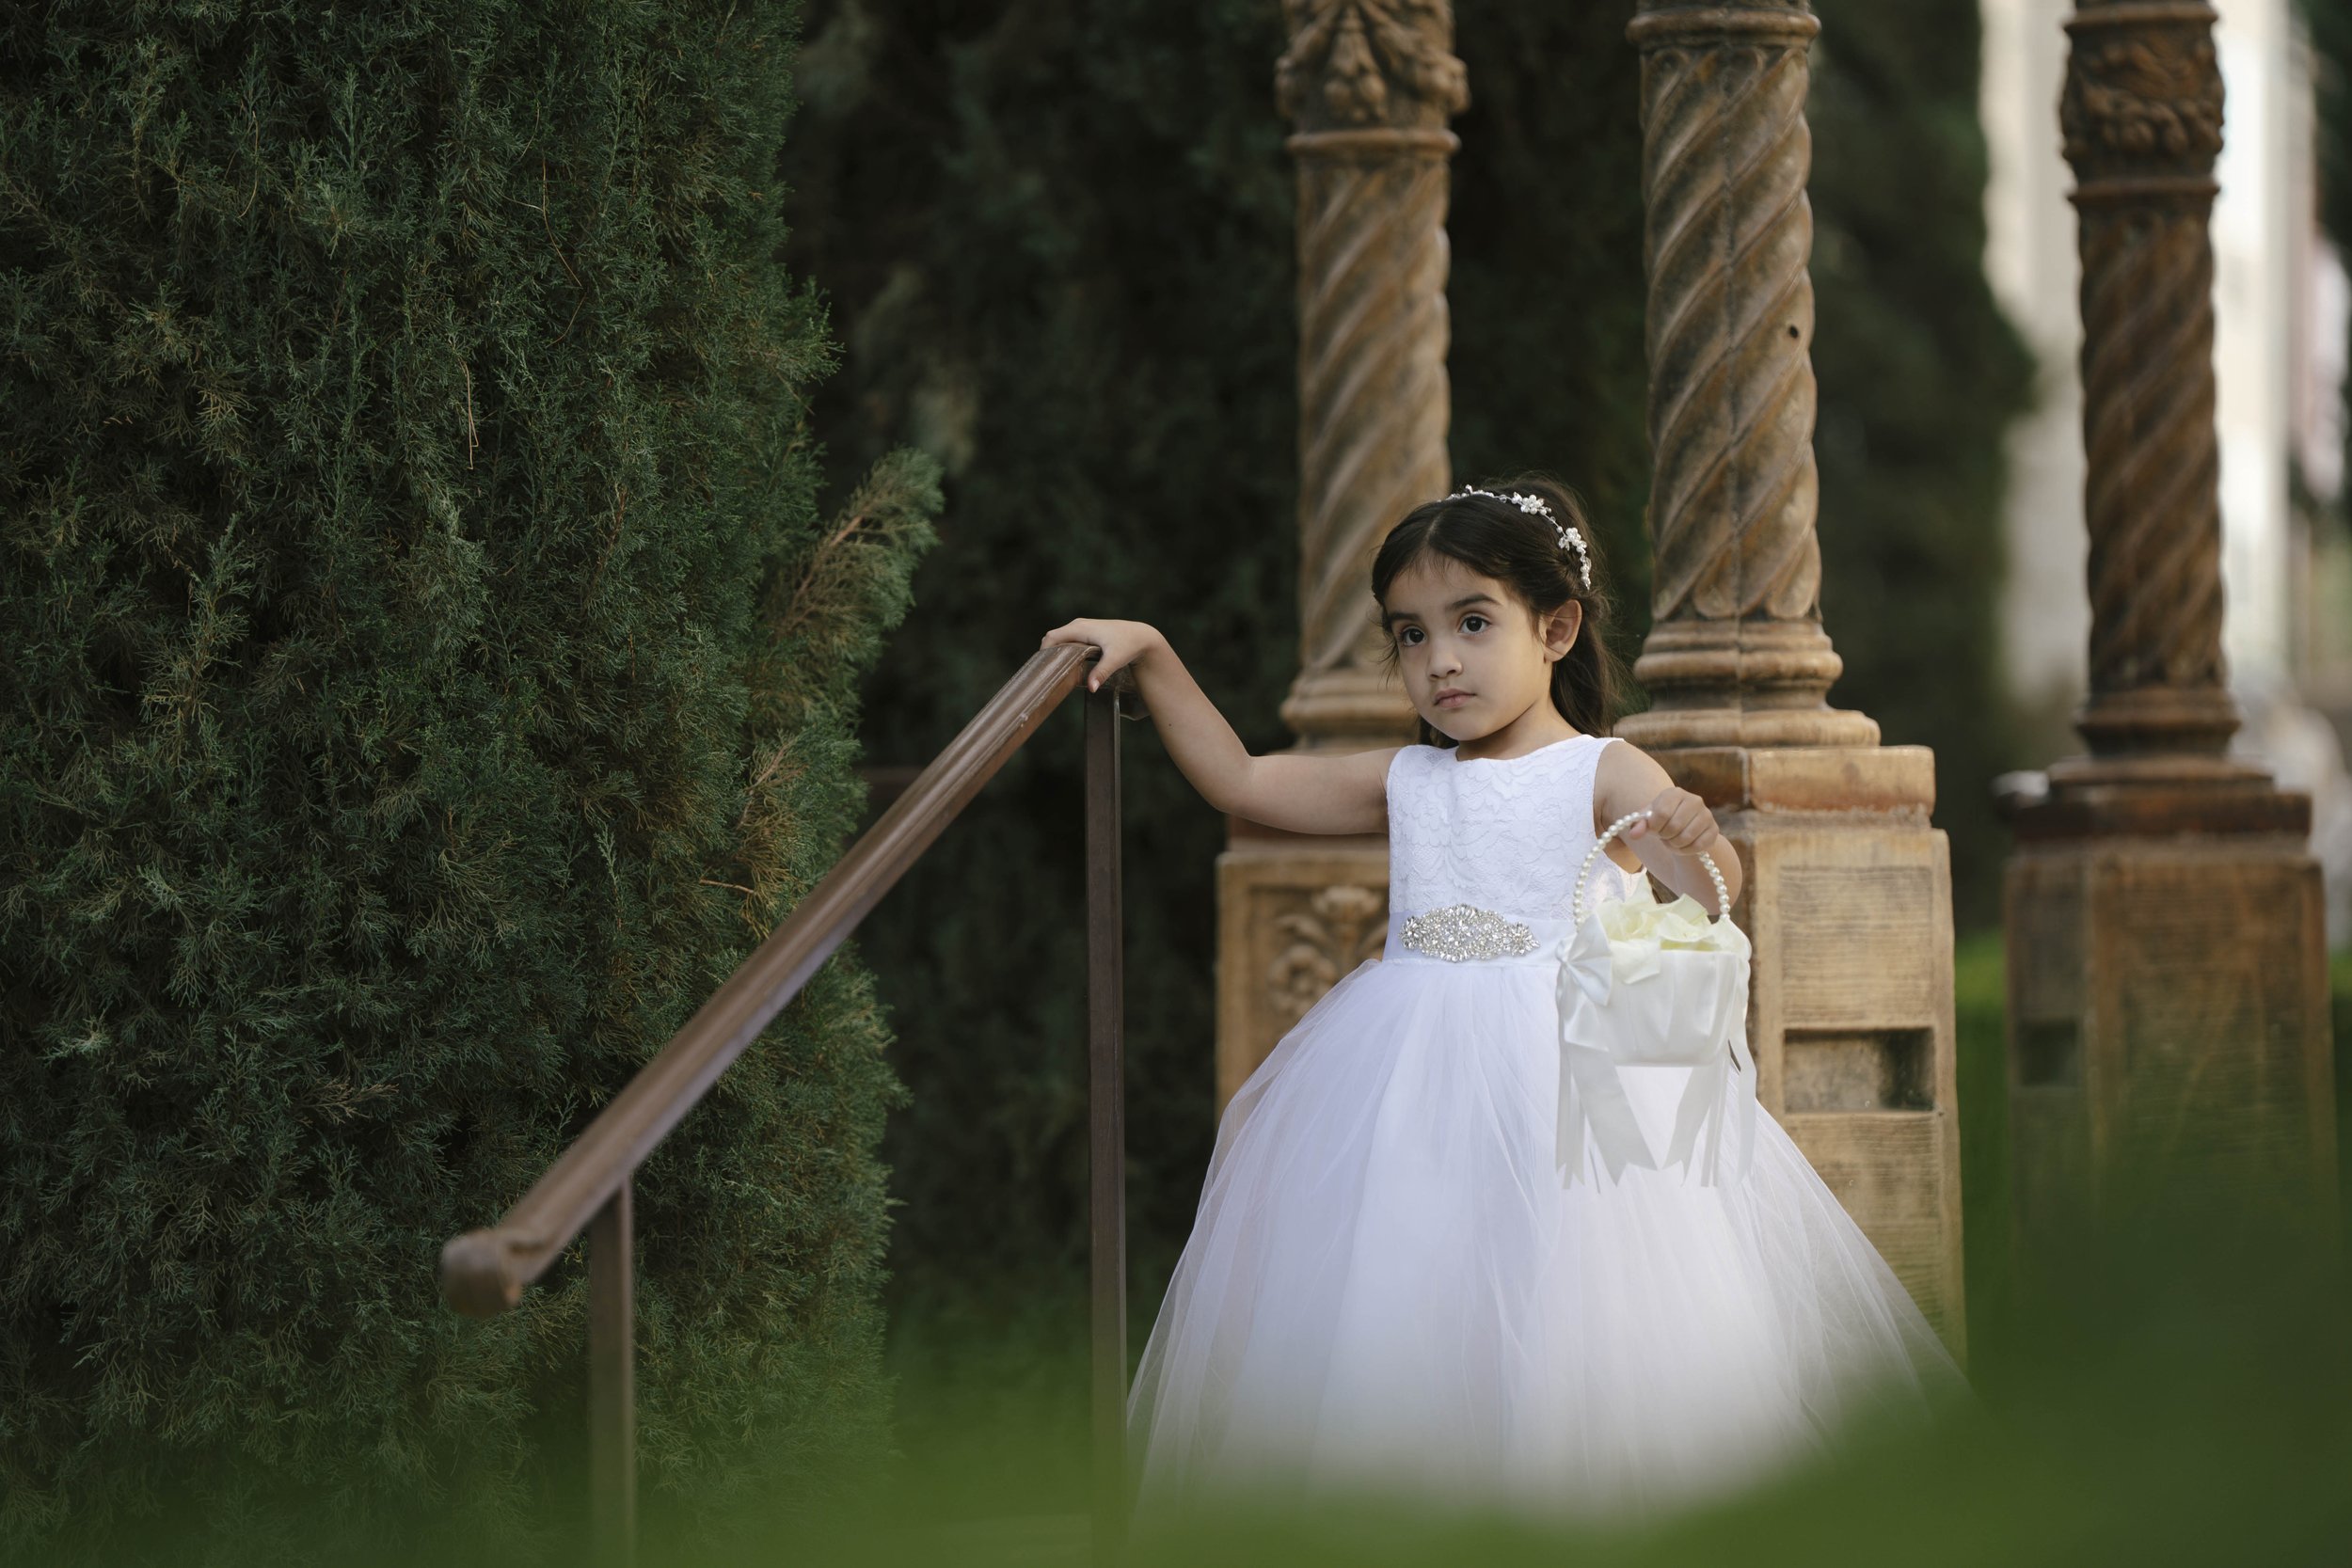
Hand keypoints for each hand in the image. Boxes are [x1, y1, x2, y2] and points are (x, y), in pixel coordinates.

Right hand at [1040, 617, 1161, 692]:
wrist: (1141, 637)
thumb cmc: (1129, 646)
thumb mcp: (1115, 659)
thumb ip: (1101, 672)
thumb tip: (1091, 688)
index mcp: (1081, 628)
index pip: (1052, 638)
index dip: (1044, 652)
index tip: (1042, 669)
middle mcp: (1078, 625)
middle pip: (1053, 637)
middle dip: (1047, 653)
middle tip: (1046, 674)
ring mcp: (1082, 626)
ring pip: (1060, 638)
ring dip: (1055, 651)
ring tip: (1053, 671)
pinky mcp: (1086, 631)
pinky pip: (1067, 638)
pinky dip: (1063, 649)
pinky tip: (1065, 663)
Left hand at [1623, 786, 1718, 855]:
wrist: (1683, 828)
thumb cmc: (1662, 821)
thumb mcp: (1648, 820)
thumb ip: (1638, 825)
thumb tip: (1634, 834)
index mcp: (1675, 793)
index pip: (1661, 813)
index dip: (1654, 827)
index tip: (1654, 829)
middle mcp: (1694, 800)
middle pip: (1674, 826)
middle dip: (1664, 836)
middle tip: (1664, 835)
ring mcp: (1707, 814)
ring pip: (1686, 837)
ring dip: (1674, 845)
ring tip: (1672, 840)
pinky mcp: (1714, 830)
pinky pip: (1698, 846)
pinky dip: (1685, 851)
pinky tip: (1682, 846)